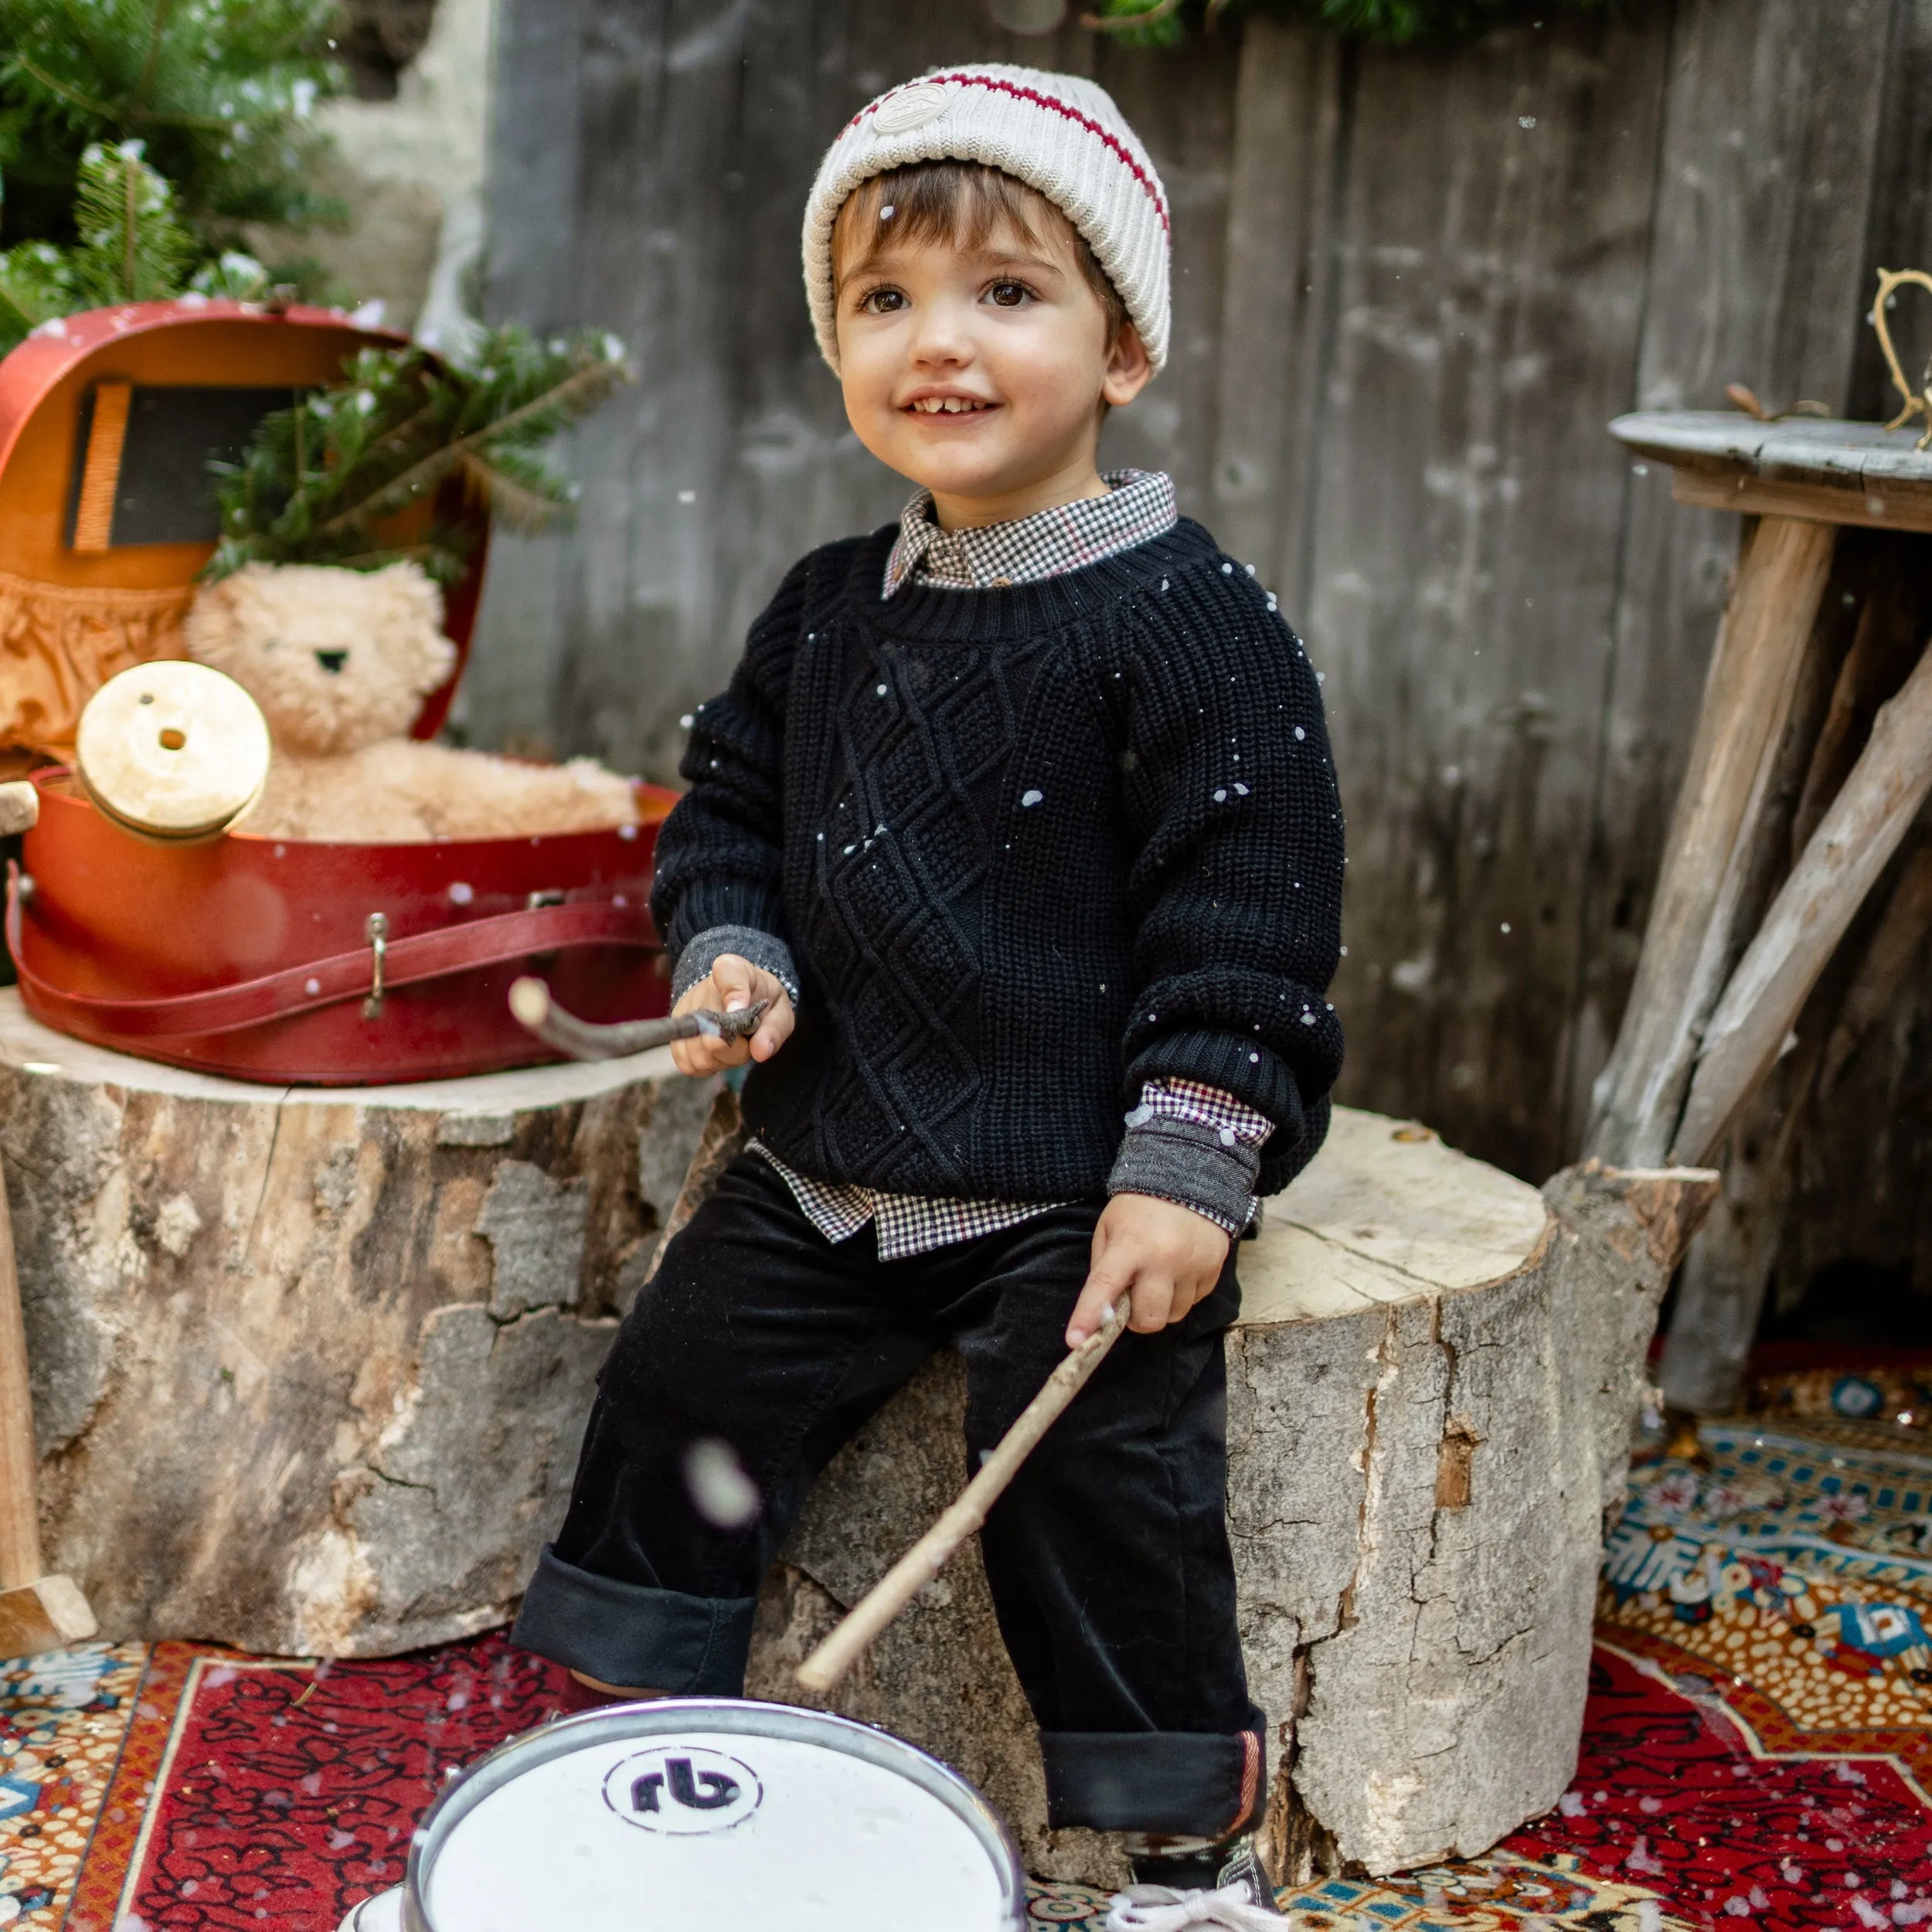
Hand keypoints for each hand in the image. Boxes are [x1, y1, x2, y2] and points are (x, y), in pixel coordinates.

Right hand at [669, 953, 794, 1076]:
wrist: (740, 1001)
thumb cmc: (761, 1004)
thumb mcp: (779, 1010)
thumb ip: (774, 1028)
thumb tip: (760, 1051)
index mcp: (732, 970)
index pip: (729, 973)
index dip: (735, 993)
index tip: (740, 1007)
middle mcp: (701, 990)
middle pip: (712, 1035)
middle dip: (736, 1050)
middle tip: (746, 1041)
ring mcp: (684, 1014)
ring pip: (700, 1056)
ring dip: (723, 1060)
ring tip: (734, 1046)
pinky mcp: (676, 1037)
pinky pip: (689, 1064)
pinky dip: (708, 1066)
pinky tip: (719, 1054)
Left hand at [1066, 1193, 1230, 1346]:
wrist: (1189, 1180)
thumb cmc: (1139, 1209)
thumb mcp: (1109, 1228)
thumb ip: (1103, 1267)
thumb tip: (1103, 1309)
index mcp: (1129, 1246)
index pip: (1105, 1286)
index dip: (1088, 1316)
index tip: (1075, 1341)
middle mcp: (1163, 1259)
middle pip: (1147, 1319)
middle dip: (1136, 1318)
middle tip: (1133, 1297)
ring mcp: (1192, 1266)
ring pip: (1173, 1316)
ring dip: (1161, 1307)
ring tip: (1158, 1278)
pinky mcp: (1213, 1270)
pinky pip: (1194, 1302)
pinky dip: (1181, 1295)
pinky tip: (1178, 1270)